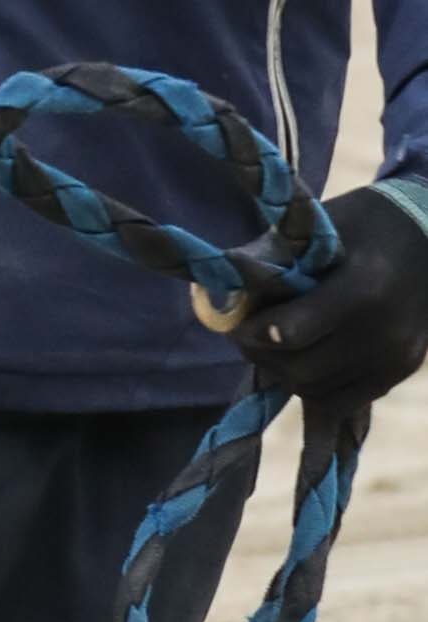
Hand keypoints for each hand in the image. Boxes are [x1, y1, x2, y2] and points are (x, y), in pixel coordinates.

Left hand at [244, 181, 427, 407]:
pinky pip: (344, 400)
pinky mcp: (400, 372)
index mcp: (362, 289)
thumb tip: (222, 292)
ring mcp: (396, 359)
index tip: (234, 323)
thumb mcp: (319, 226)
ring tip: (271, 347)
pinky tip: (302, 358)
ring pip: (318, 392)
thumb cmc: (365, 221)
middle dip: (262, 356)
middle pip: (301, 370)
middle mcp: (384, 333)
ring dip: (284, 374)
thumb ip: (272, 258)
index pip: (292, 332)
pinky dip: (314, 386)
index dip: (252, 333)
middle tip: (244, 337)